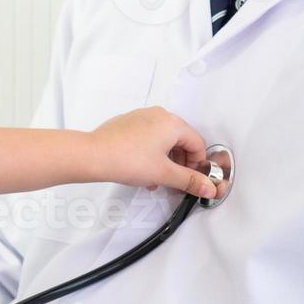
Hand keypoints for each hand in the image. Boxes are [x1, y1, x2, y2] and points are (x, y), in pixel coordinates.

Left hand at [87, 107, 219, 198]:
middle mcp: (159, 115)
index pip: (198, 144)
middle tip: (175, 183)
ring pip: (164, 140)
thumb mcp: (165, 174)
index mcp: (172, 123)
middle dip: (181, 164)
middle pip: (181, 141)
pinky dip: (151, 154)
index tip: (192, 181)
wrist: (93, 155)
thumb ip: (190, 181)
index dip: (198, 165)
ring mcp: (141, 117)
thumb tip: (210, 188)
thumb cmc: (128, 160)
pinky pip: (148, 137)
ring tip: (157, 181)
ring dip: (165, 161)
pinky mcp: (128, 123)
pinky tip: (143, 172)